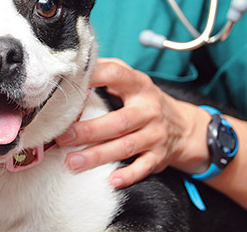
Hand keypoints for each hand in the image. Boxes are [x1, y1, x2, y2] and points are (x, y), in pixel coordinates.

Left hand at [55, 58, 210, 187]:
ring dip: (97, 156)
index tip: (71, 83)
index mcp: (138, 86)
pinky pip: (143, 167)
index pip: (116, 75)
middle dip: (88, 131)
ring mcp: (155, 134)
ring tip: (72, 162)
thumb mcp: (132, 81)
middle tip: (62, 137)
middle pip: (117, 121)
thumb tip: (74, 65)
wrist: (184, 127)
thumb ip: (107, 70)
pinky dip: (128, 175)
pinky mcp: (159, 156)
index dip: (95, 76)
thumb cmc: (144, 101)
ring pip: (125, 146)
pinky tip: (111, 180)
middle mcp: (148, 110)